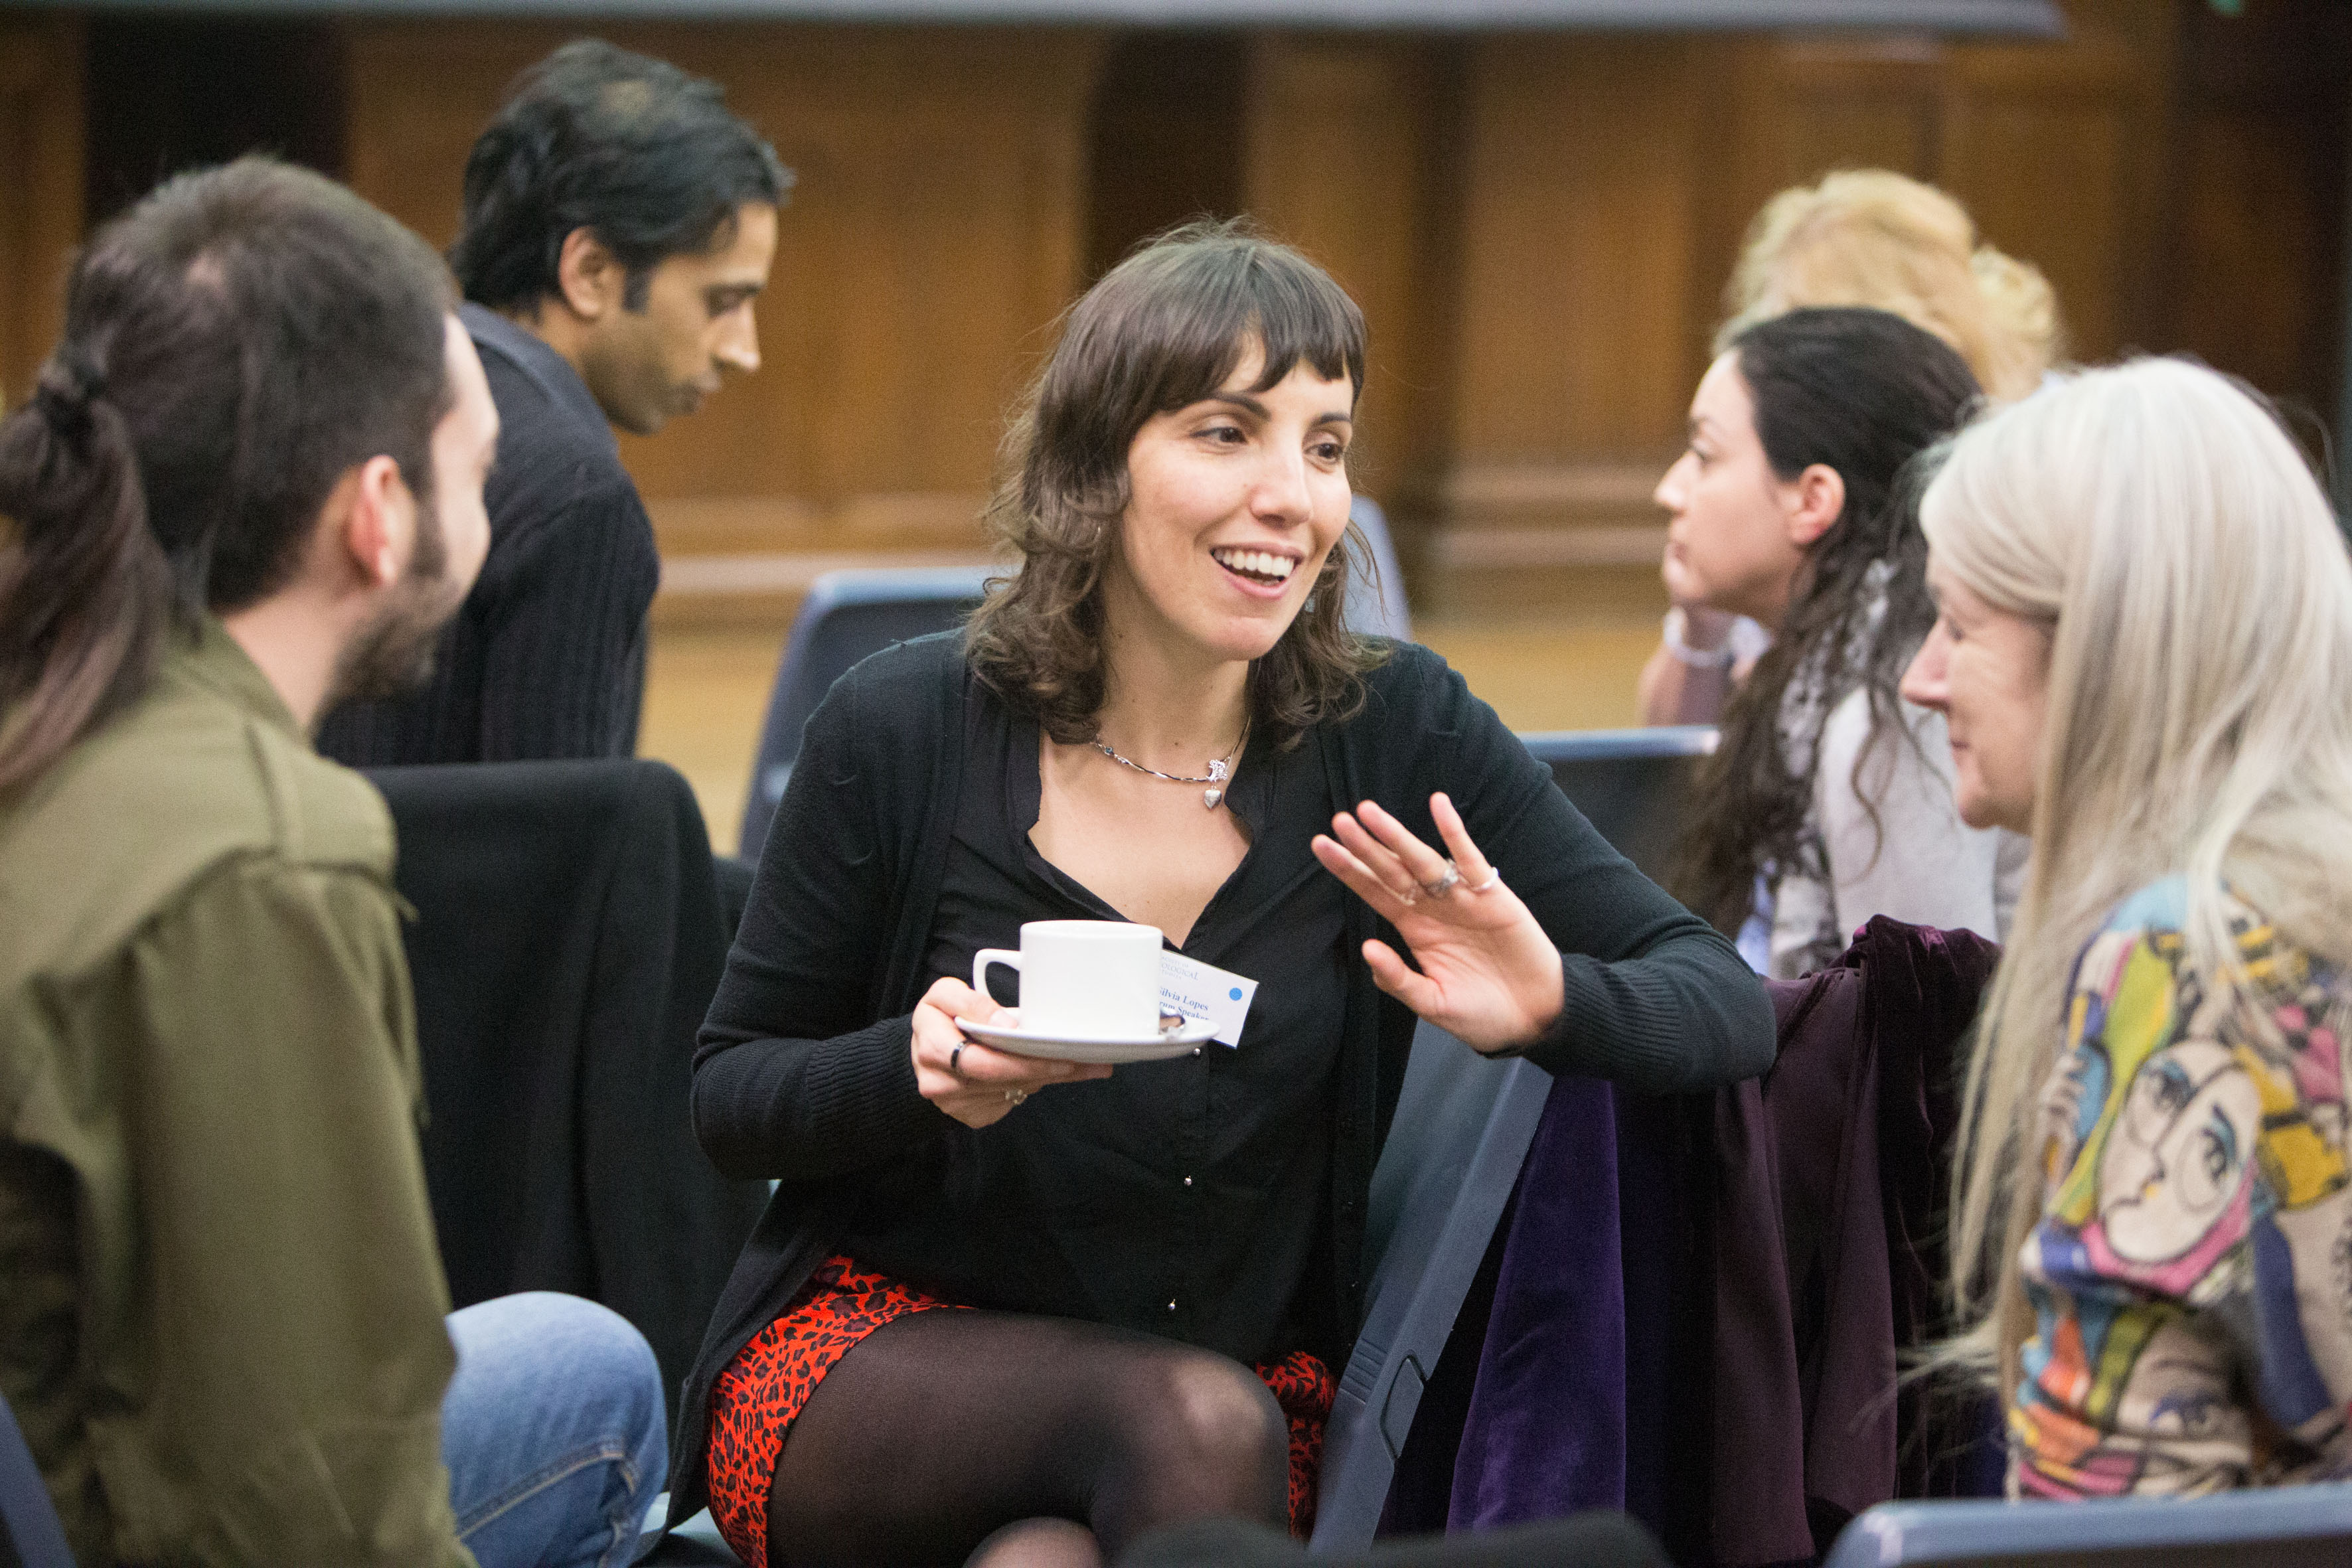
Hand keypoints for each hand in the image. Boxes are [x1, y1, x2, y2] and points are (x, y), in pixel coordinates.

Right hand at [911, 976, 1111, 1128]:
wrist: (924, 1047)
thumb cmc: (939, 1017)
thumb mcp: (945, 994)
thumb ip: (972, 1002)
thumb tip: (1006, 1024)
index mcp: (932, 1048)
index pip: (983, 1061)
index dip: (1023, 1061)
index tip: (1061, 1054)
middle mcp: (939, 1083)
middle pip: (1003, 1081)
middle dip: (1047, 1070)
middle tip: (1089, 1062)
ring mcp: (955, 1105)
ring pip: (1012, 1092)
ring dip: (1048, 1079)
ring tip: (1083, 1064)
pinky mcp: (970, 1115)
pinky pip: (1009, 1103)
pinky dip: (1032, 1088)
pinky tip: (1049, 1074)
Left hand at [1310, 793, 1564, 1054]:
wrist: (1533, 1016)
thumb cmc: (1480, 1013)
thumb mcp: (1432, 1004)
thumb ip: (1398, 979)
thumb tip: (1367, 948)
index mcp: (1413, 929)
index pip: (1374, 892)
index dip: (1348, 870)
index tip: (1321, 846)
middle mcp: (1432, 907)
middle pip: (1391, 870)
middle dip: (1365, 846)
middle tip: (1338, 820)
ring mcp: (1460, 898)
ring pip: (1423, 860)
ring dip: (1396, 836)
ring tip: (1369, 812)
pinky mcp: (1491, 895)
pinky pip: (1470, 859)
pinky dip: (1454, 832)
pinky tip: (1438, 806)